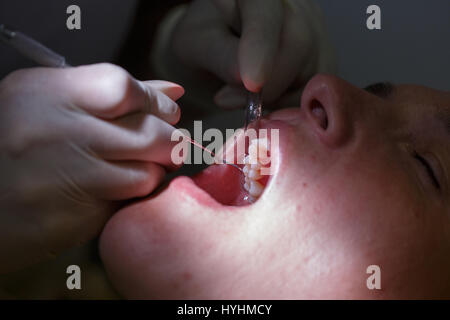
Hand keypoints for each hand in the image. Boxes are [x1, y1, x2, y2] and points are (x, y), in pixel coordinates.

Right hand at [0, 63, 183, 272]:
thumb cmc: (14, 143)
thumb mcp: (48, 100)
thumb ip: (111, 93)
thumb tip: (172, 91)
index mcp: (46, 94)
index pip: (126, 89)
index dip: (157, 102)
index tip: (166, 112)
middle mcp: (55, 134)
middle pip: (148, 134)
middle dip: (169, 141)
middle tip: (165, 144)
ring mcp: (64, 180)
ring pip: (147, 174)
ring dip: (153, 172)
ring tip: (135, 168)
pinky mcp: (72, 222)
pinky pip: (126, 205)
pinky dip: (131, 197)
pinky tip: (113, 191)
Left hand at [170, 0, 334, 108]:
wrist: (220, 47)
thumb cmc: (205, 40)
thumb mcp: (196, 45)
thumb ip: (220, 56)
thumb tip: (245, 79)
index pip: (265, 10)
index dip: (261, 45)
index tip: (252, 83)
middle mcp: (293, 4)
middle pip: (299, 42)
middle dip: (269, 84)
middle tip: (226, 99)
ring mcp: (314, 29)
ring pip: (312, 71)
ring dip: (276, 98)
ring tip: (243, 96)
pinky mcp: (324, 58)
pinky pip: (315, 91)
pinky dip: (288, 106)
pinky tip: (265, 101)